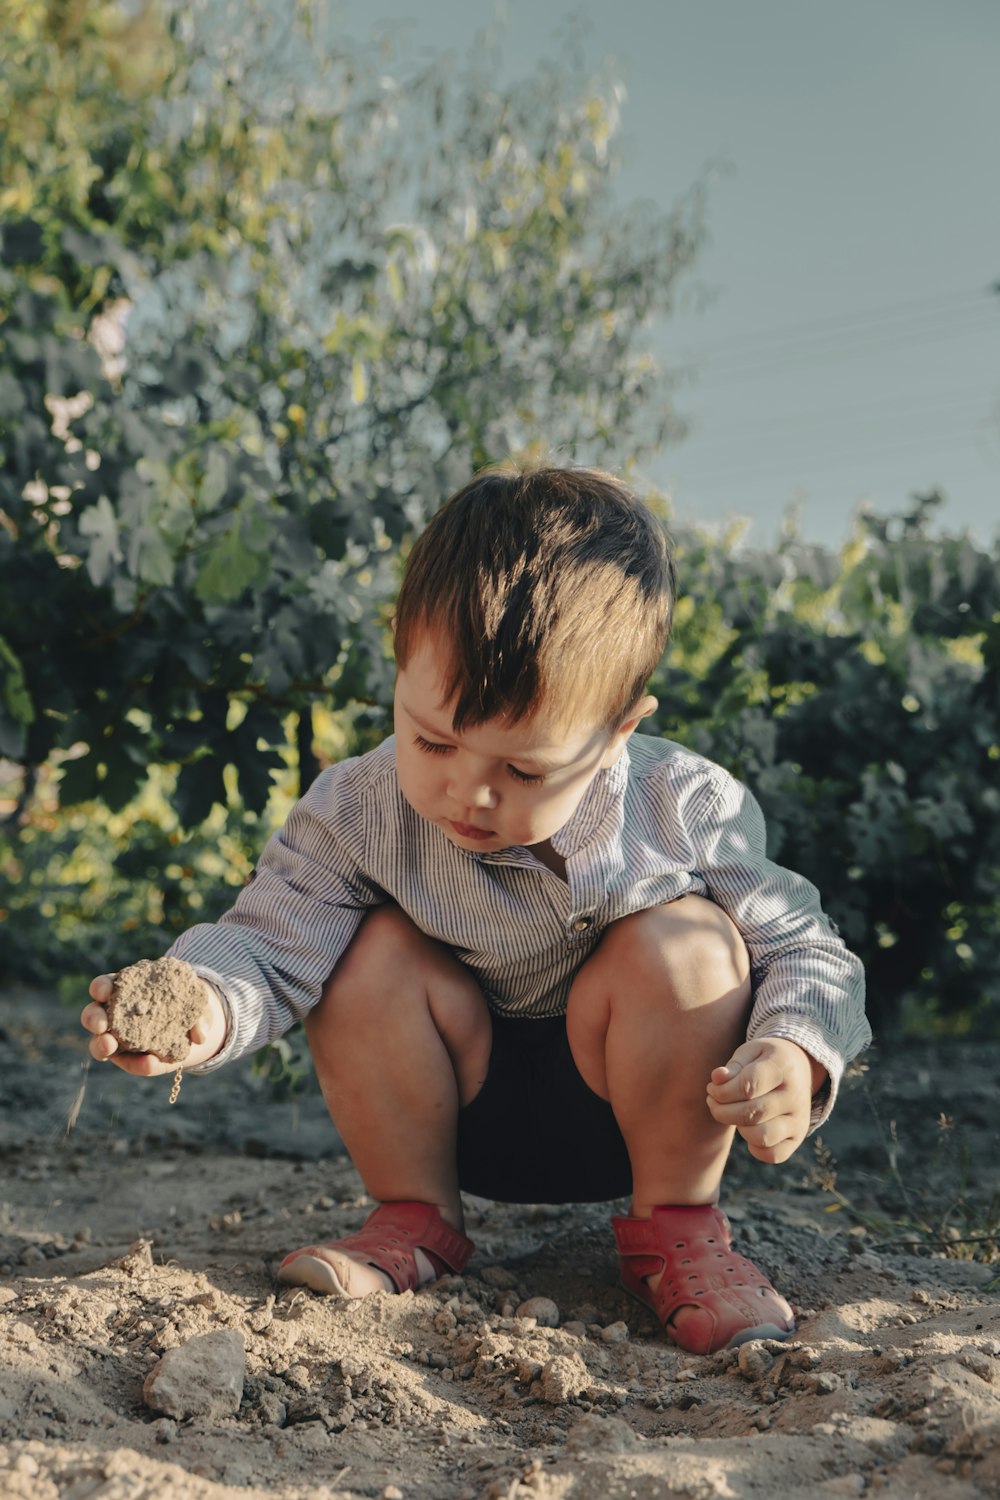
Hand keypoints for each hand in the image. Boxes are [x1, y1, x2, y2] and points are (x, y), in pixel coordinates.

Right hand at [81, 973, 227, 1075]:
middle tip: (101, 1024)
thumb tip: (199, 1034)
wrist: (192, 1029)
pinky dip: (139, 1064)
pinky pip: (130, 1063)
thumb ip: (199, 1013)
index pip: (104, 985)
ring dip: (101, 1045)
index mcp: (124, 990)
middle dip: (93, 1018)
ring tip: (109, 1045)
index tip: (104, 992)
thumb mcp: (195, 1001)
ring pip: (99, 1044)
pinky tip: (150, 1062)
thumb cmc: (186, 1003)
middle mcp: (113, 1015)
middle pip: (92, 1015)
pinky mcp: (130, 1059)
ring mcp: (118, 1039)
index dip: (101, 987)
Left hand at [705, 1038, 825, 1163]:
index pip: (747, 1086)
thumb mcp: (749, 1052)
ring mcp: (799, 1119)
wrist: (799, 1068)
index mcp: (782, 1067)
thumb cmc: (764, 1059)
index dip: (722, 1091)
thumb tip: (717, 1079)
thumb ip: (732, 1066)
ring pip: (761, 1136)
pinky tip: (748, 1128)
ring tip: (734, 1113)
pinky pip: (772, 1154)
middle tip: (714, 1100)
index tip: (713, 1088)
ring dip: (738, 1128)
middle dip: (722, 1110)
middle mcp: (795, 1095)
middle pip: (751, 1113)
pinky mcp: (797, 1138)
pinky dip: (754, 1147)